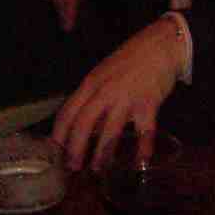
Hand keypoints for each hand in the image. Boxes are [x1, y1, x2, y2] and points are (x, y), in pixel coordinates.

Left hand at [52, 17, 184, 171]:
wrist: (160, 45)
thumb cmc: (130, 60)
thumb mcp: (104, 74)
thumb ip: (93, 96)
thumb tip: (84, 125)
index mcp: (91, 83)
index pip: (68, 111)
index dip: (59, 133)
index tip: (54, 151)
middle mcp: (105, 91)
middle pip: (83, 123)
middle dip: (76, 148)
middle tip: (73, 167)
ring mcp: (127, 98)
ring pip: (110, 131)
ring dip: (103, 154)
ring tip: (99, 169)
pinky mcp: (148, 104)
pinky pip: (144, 132)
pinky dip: (142, 150)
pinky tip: (140, 163)